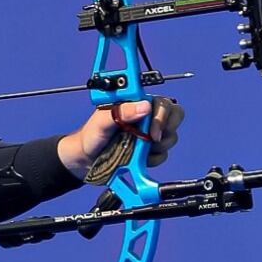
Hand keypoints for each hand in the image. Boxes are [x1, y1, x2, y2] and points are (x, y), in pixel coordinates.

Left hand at [56, 96, 184, 181]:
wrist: (86, 159)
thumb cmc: (91, 135)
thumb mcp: (102, 121)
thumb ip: (122, 112)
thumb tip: (145, 106)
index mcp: (137, 103)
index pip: (163, 102)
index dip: (162, 116)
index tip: (152, 132)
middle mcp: (147, 116)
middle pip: (174, 116)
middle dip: (164, 131)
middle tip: (149, 141)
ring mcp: (150, 134)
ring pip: (170, 137)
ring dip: (156, 147)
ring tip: (136, 150)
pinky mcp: (150, 151)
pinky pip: (163, 155)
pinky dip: (152, 159)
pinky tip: (137, 158)